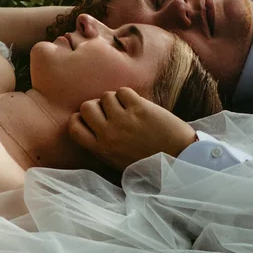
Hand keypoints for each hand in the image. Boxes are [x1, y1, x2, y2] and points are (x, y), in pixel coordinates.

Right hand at [67, 87, 199, 169]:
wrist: (178, 158)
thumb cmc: (149, 162)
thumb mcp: (118, 161)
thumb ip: (103, 145)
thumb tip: (93, 125)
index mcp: (101, 149)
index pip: (74, 127)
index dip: (79, 118)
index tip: (89, 118)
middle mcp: (108, 134)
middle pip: (87, 106)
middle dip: (97, 105)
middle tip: (110, 110)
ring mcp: (123, 120)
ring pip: (106, 96)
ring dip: (115, 99)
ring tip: (127, 108)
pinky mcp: (139, 108)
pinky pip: (123, 91)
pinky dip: (129, 95)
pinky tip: (137, 104)